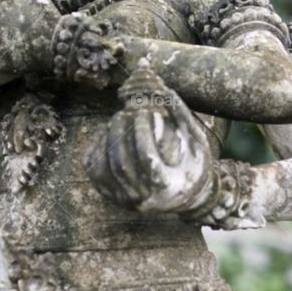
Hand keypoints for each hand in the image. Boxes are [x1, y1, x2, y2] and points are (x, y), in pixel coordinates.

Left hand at [85, 60, 214, 213]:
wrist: (186, 197)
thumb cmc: (194, 165)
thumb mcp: (197, 142)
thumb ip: (183, 118)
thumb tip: (166, 91)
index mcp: (167, 187)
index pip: (147, 160)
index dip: (142, 132)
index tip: (144, 111)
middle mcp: (143, 199)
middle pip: (122, 164)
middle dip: (121, 133)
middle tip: (126, 111)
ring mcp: (123, 199)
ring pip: (105, 168)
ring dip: (108, 138)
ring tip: (117, 119)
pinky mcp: (110, 193)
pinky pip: (94, 170)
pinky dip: (96, 148)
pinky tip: (106, 132)